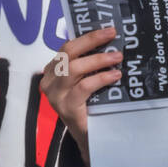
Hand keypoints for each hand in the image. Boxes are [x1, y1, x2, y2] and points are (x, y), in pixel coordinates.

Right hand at [39, 25, 121, 163]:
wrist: (88, 136)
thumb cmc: (89, 104)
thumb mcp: (85, 80)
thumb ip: (89, 64)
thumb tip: (111, 42)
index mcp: (53, 71)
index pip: (67, 47)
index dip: (87, 37)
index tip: (108, 29)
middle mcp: (49, 81)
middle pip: (68, 53)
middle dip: (92, 41)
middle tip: (113, 35)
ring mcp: (55, 95)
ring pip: (74, 68)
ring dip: (98, 59)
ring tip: (117, 57)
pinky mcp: (66, 108)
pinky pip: (83, 87)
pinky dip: (101, 78)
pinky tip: (115, 76)